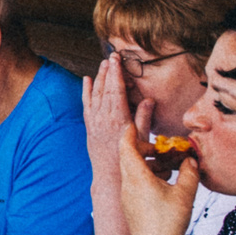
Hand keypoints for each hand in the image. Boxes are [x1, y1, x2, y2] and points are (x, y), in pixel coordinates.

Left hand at [84, 55, 132, 174]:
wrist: (110, 178)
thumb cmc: (130, 160)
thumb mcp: (142, 139)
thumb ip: (144, 118)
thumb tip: (149, 99)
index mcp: (118, 119)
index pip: (116, 91)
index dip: (116, 73)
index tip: (117, 60)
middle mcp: (104, 119)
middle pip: (105, 89)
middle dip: (108, 71)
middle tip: (111, 57)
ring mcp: (95, 123)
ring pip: (95, 95)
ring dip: (98, 78)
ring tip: (102, 64)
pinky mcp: (90, 127)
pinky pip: (87, 105)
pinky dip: (86, 91)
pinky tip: (87, 80)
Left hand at [117, 126, 196, 234]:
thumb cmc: (168, 222)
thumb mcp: (185, 193)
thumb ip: (189, 172)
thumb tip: (191, 160)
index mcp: (136, 176)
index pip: (126, 146)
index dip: (129, 132)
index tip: (134, 122)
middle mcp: (127, 185)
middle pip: (129, 157)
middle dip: (144, 148)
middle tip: (161, 148)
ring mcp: (127, 197)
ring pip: (133, 172)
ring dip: (148, 164)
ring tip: (168, 167)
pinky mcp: (131, 207)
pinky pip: (135, 184)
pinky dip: (147, 177)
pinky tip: (164, 184)